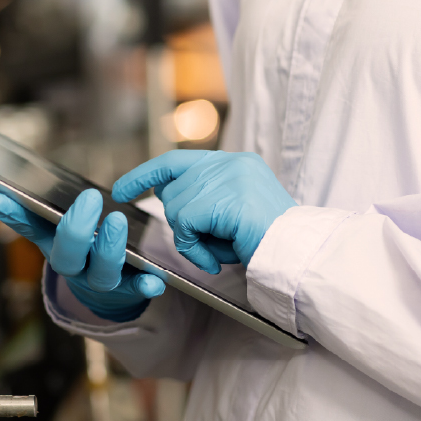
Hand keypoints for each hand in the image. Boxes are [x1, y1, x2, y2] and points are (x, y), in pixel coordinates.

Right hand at [0, 179, 165, 321]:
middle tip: (88, 199)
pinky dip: (145, 286)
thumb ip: (21, 204)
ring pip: (101, 272)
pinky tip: (155, 280)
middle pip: (66, 254)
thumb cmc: (77, 245)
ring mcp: (98, 278)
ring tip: (118, 222)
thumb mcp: (49, 225)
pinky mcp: (128, 288)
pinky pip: (137, 290)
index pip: (26, 226)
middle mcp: (72, 264)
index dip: (11, 213)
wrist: (102, 290)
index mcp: (50, 242)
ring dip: (108, 248)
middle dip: (75, 229)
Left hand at [111, 151, 295, 274]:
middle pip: (173, 191)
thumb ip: (203, 201)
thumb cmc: (267, 244)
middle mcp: (231, 163)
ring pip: (176, 208)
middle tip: (211, 244)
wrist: (298, 255)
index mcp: (235, 163)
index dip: (145, 174)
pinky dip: (194, 248)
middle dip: (182, 225)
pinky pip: (184, 224)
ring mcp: (229, 178)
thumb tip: (165, 197)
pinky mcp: (224, 198)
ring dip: (191, 240)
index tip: (122, 189)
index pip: (176, 160)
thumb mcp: (232, 215)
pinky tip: (215, 259)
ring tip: (220, 251)